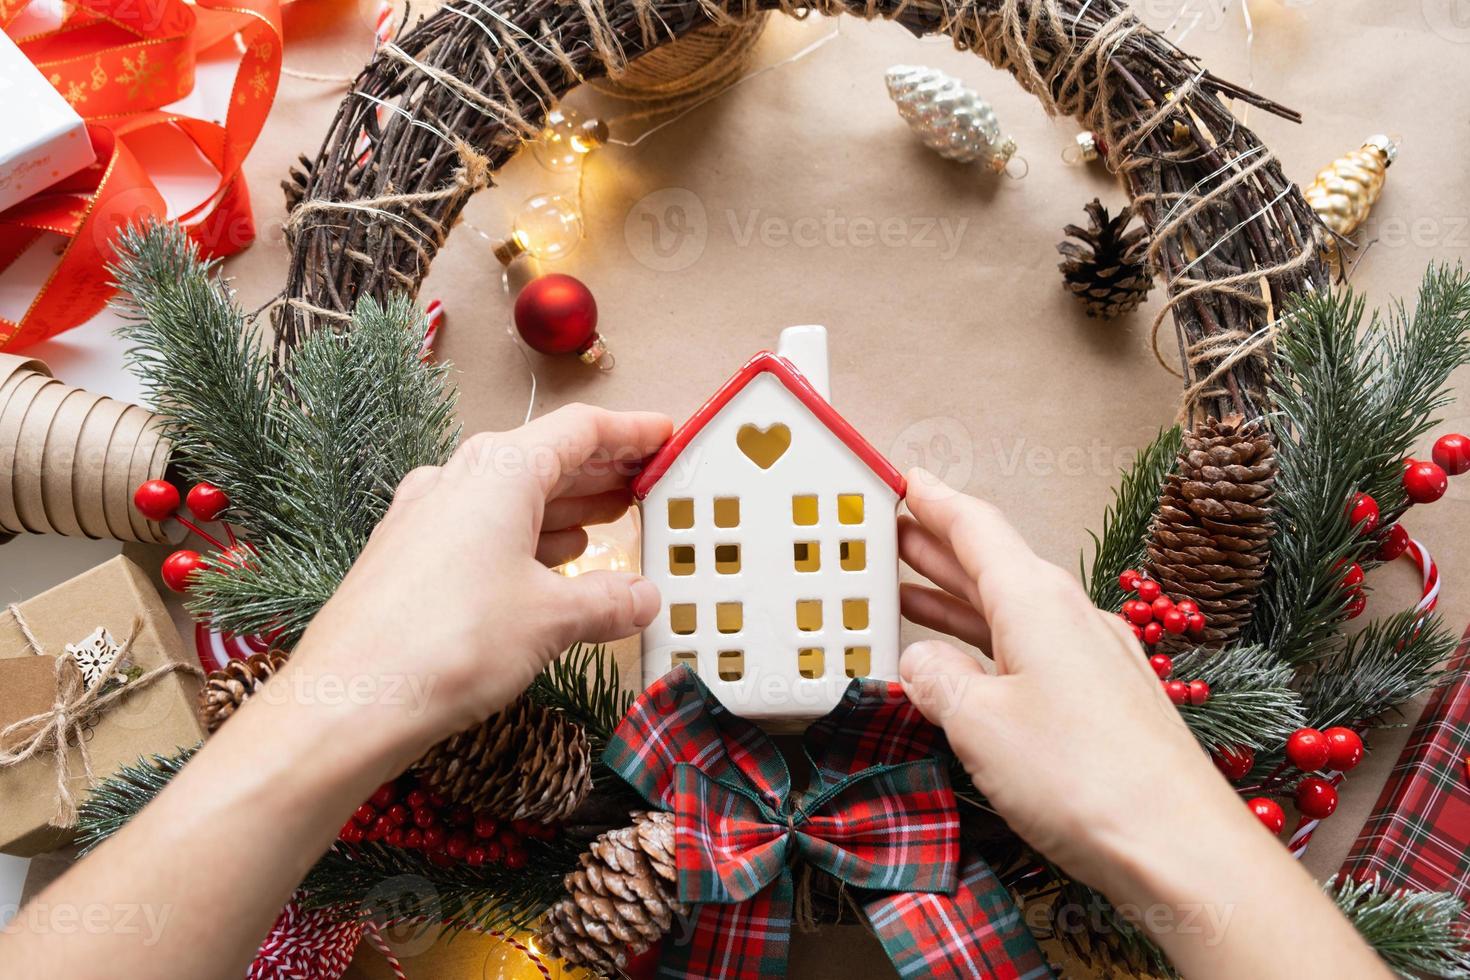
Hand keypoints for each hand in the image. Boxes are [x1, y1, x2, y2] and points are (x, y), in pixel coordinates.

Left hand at [288, 404, 671, 759]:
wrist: (348, 701)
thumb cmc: (448, 643)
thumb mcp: (551, 620)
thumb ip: (608, 602)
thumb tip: (644, 599)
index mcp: (499, 471)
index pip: (580, 430)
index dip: (630, 432)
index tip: (665, 436)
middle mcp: (457, 480)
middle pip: (544, 459)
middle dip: (600, 473)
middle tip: (647, 483)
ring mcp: (425, 518)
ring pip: (511, 497)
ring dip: (564, 508)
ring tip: (611, 523)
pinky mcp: (407, 559)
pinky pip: (481, 531)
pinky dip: (525, 539)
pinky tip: (550, 566)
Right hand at [895, 469, 1388, 978]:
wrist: (1180, 847)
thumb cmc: (1081, 776)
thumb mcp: (978, 723)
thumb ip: (938, 680)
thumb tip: (921, 660)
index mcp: (1036, 599)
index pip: (975, 527)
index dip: (930, 501)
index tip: (900, 480)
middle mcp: (1070, 615)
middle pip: (992, 564)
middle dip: (935, 550)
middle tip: (886, 537)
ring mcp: (1093, 658)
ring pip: (1011, 611)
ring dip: (957, 601)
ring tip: (906, 597)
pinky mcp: (1106, 701)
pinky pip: (1032, 652)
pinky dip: (988, 645)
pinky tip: (966, 668)